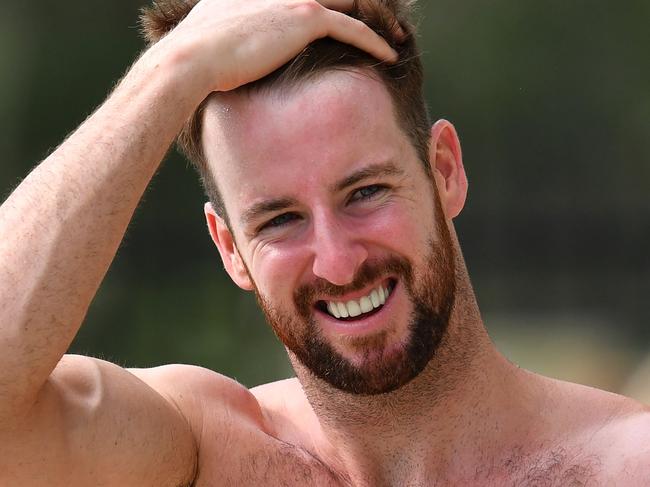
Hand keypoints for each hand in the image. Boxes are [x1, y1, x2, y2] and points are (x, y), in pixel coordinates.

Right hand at [150, 0, 398, 92]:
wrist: (190, 59)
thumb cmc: (192, 58)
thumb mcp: (207, 33)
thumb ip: (223, 29)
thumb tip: (222, 53)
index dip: (330, 3)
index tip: (346, 13)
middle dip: (360, 2)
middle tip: (385, 15)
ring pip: (349, 2)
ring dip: (375, 18)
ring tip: (395, 34)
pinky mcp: (307, 17)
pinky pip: (354, 27)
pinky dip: (374, 41)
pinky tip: (389, 54)